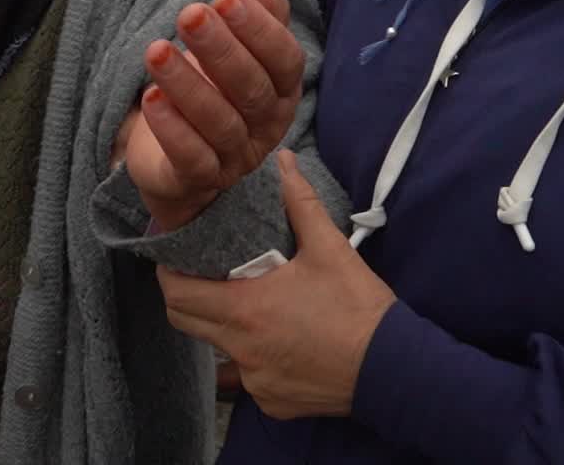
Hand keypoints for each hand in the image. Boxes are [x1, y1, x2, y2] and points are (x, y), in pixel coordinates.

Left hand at [125, 0, 301, 228]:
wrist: (178, 163)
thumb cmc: (211, 94)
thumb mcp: (233, 53)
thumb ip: (253, 18)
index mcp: (281, 92)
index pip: (284, 61)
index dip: (260, 30)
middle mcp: (265, 127)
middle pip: (252, 90)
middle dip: (222, 50)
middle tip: (190, 15)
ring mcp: (234, 158)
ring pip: (220, 123)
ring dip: (187, 84)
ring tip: (156, 51)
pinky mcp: (199, 180)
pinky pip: (191, 158)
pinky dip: (172, 129)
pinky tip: (150, 97)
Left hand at [159, 150, 396, 418]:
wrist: (394, 369)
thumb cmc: (358, 307)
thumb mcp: (329, 249)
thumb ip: (299, 202)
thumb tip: (282, 160)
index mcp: (245, 308)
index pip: (178, 294)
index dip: (169, 274)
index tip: (175, 258)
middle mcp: (240, 349)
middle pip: (186, 322)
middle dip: (187, 297)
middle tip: (203, 276)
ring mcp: (255, 381)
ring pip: (219, 351)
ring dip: (223, 328)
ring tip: (247, 305)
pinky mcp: (273, 403)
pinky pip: (249, 378)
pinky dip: (256, 358)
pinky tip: (281, 341)